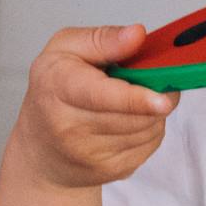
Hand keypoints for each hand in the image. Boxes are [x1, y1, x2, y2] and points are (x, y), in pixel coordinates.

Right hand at [10, 22, 179, 190]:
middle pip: (134, 115)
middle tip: (155, 78)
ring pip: (147, 129)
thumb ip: (102, 39)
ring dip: (153, 111)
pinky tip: (131, 118)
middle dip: (156, 94)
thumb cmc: (54, 92)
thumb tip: (137, 34)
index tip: (163, 99)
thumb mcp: (65, 49)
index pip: (102, 96)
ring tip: (134, 99)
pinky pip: (150, 144)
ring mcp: (90, 154)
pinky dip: (150, 127)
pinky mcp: (111, 171)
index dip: (136, 98)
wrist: (42, 150)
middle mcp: (69, 126)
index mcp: (58, 87)